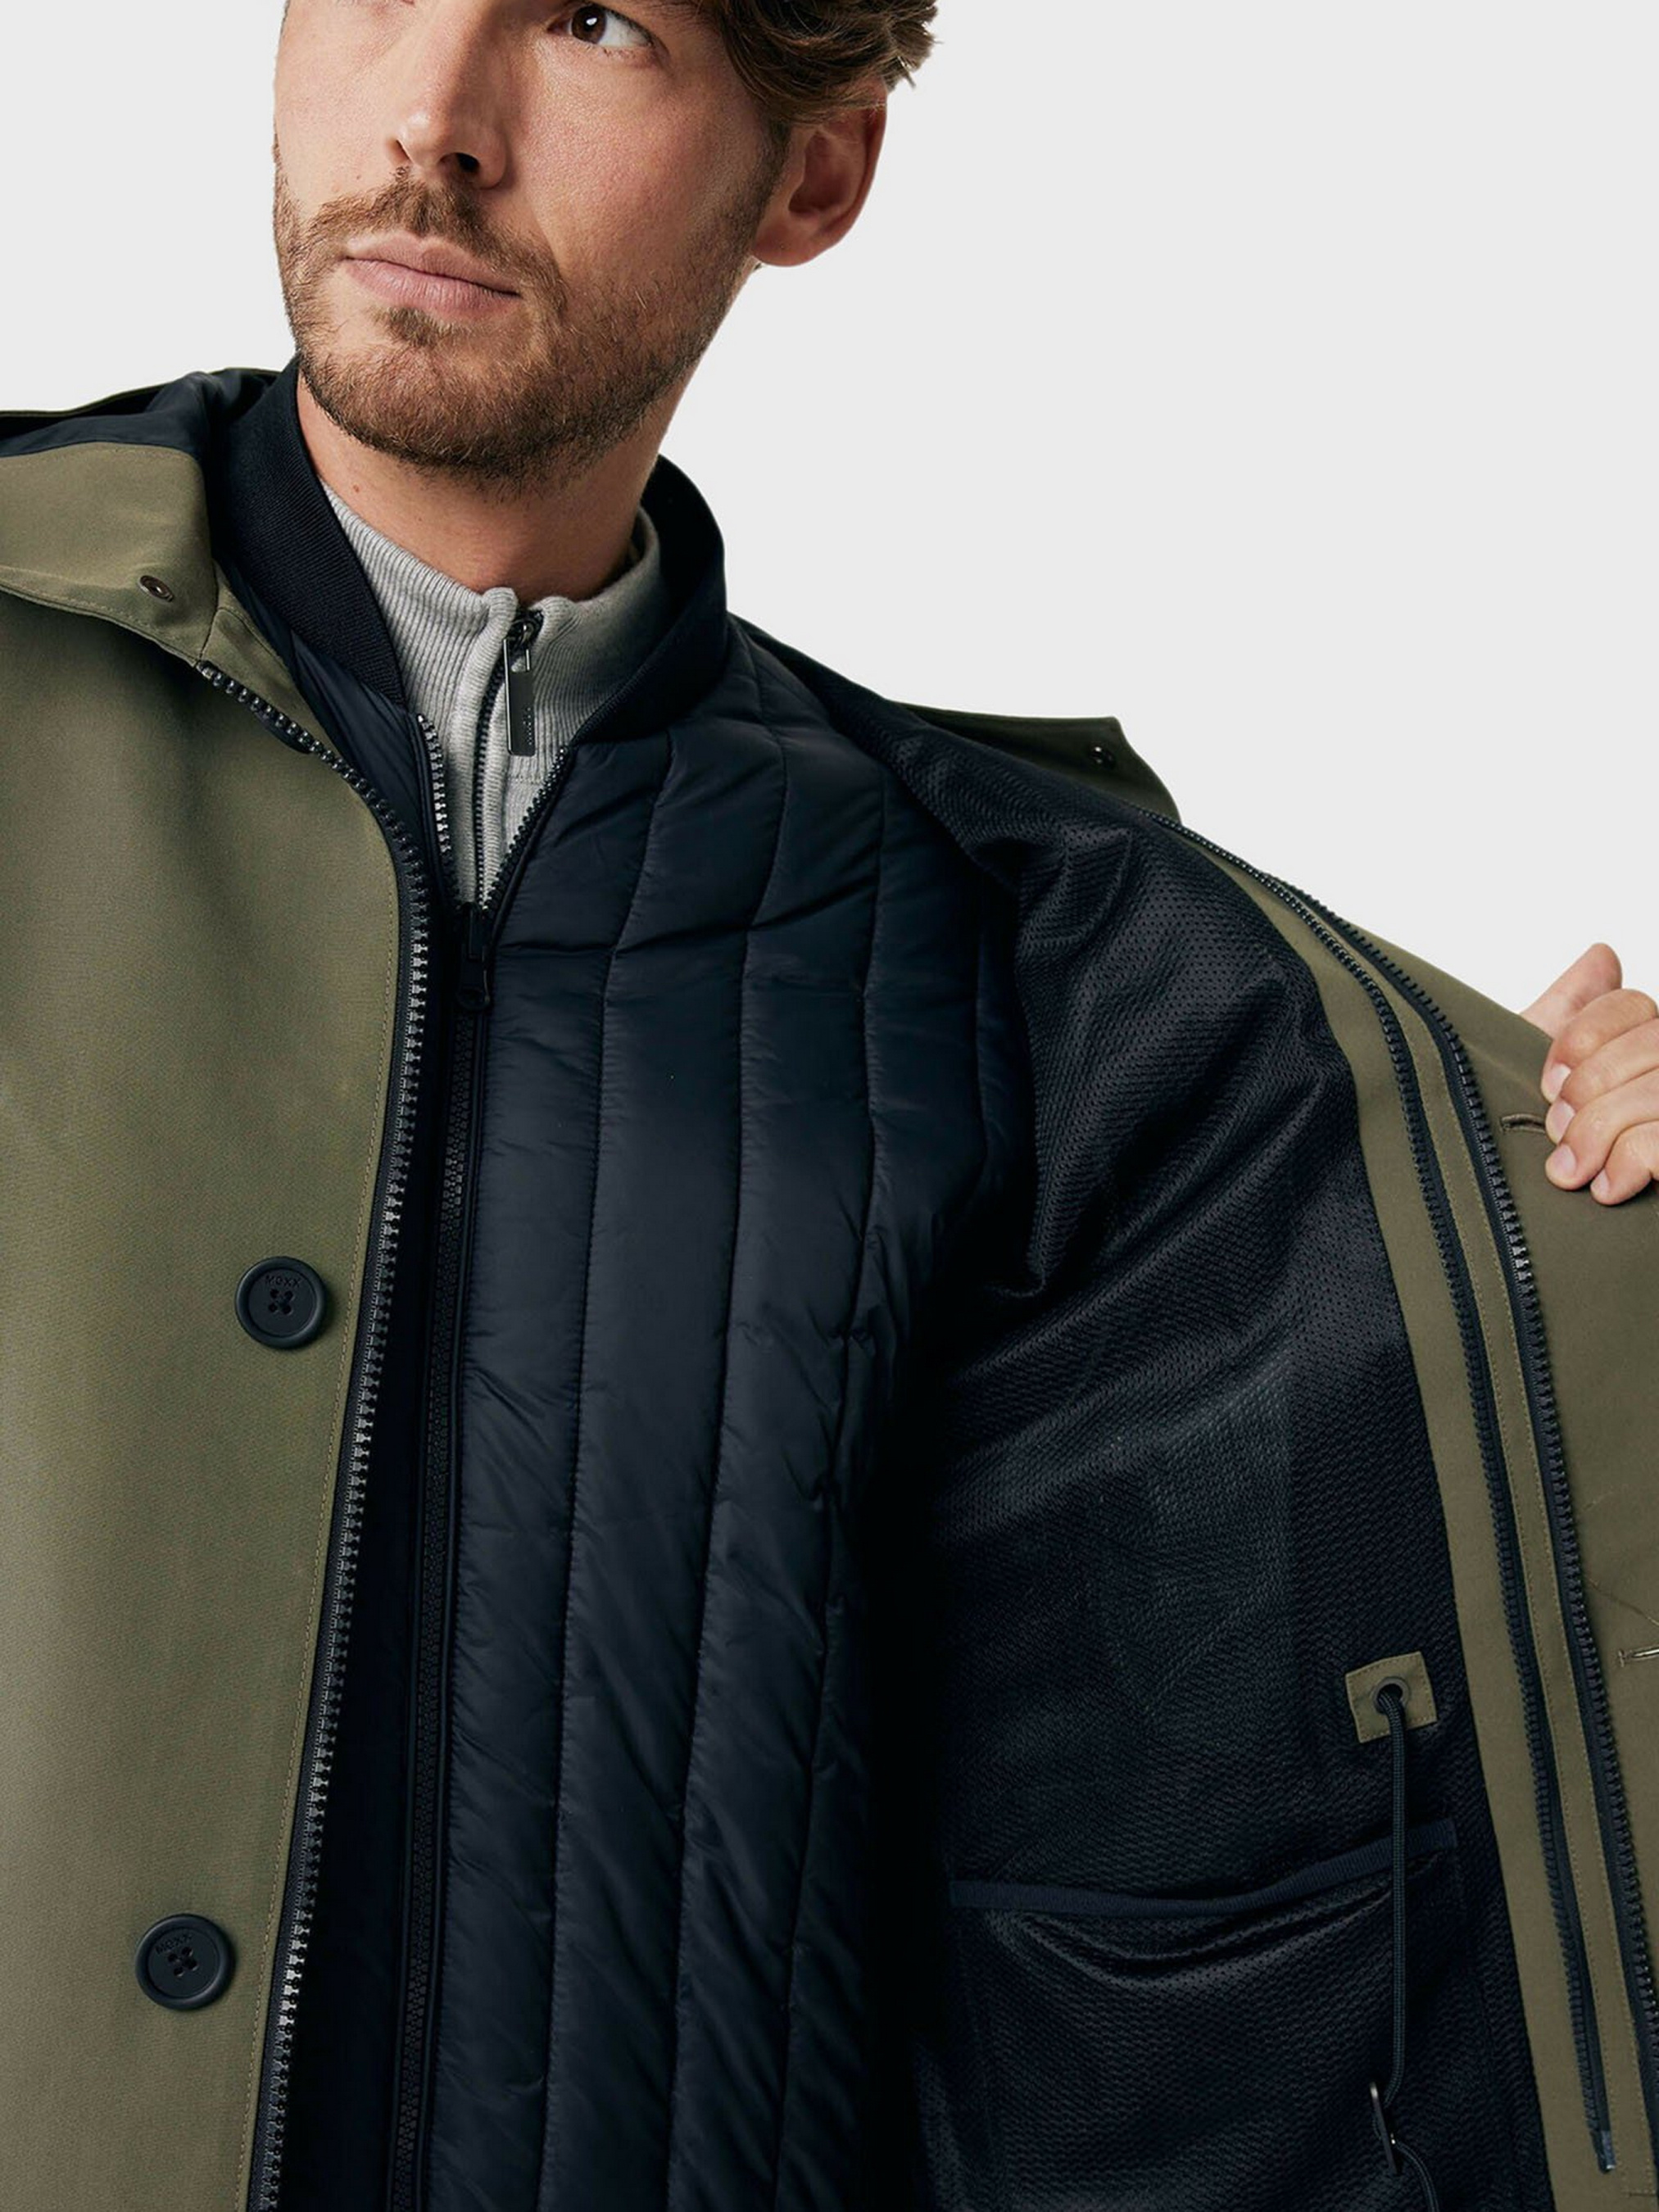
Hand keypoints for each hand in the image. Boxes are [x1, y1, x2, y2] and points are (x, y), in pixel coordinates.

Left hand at [1517, 942, 1658, 1201]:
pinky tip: (1609, 1187)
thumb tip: (1602, 956)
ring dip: (1601, 1130)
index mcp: (1647, 1049)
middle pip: (1653, 1041)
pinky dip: (1632, 1161)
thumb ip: (1569, 1015)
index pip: (1633, 1004)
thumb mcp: (1541, 1076)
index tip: (1548, 1082)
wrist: (1533, 1243)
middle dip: (1590, 1087)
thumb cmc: (1538, 1156)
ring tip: (1573, 1169)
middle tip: (1557, 1130)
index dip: (1582, 1038)